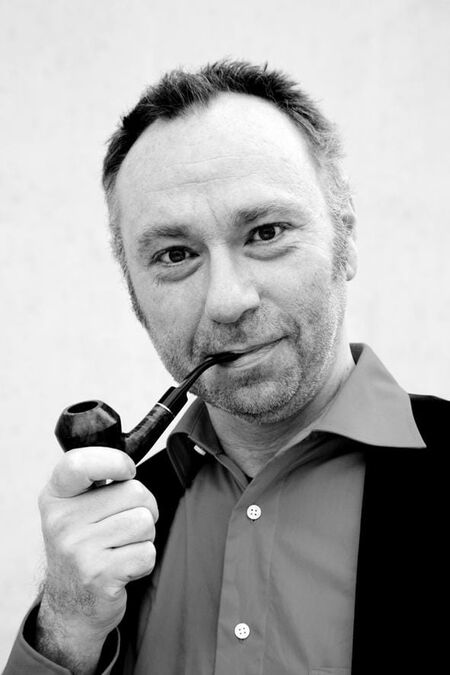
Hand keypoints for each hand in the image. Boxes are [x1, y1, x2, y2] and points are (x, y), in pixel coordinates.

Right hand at [36, 446, 157, 672]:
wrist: (72, 604)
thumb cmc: (85, 545)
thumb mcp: (75, 509)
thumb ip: (96, 482)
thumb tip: (130, 464)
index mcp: (56, 497)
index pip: (78, 463)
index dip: (113, 461)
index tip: (126, 471)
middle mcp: (62, 521)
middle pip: (134, 491)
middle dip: (143, 507)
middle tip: (124, 525)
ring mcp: (78, 550)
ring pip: (144, 521)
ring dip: (144, 535)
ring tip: (122, 546)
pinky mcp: (99, 575)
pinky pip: (147, 552)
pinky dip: (144, 560)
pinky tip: (123, 567)